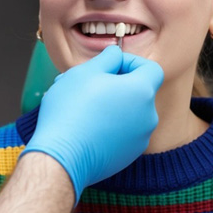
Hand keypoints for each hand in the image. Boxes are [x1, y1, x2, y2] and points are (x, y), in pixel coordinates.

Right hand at [22, 45, 162, 198]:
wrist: (61, 157)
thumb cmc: (71, 111)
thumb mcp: (86, 72)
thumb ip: (107, 58)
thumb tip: (116, 55)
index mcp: (142, 91)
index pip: (151, 68)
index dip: (130, 62)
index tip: (110, 65)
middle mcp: (148, 116)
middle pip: (138, 91)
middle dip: (115, 84)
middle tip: (88, 85)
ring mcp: (140, 139)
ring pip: (128, 113)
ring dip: (110, 105)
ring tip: (82, 106)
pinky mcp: (128, 156)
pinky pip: (122, 133)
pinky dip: (109, 126)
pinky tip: (85, 127)